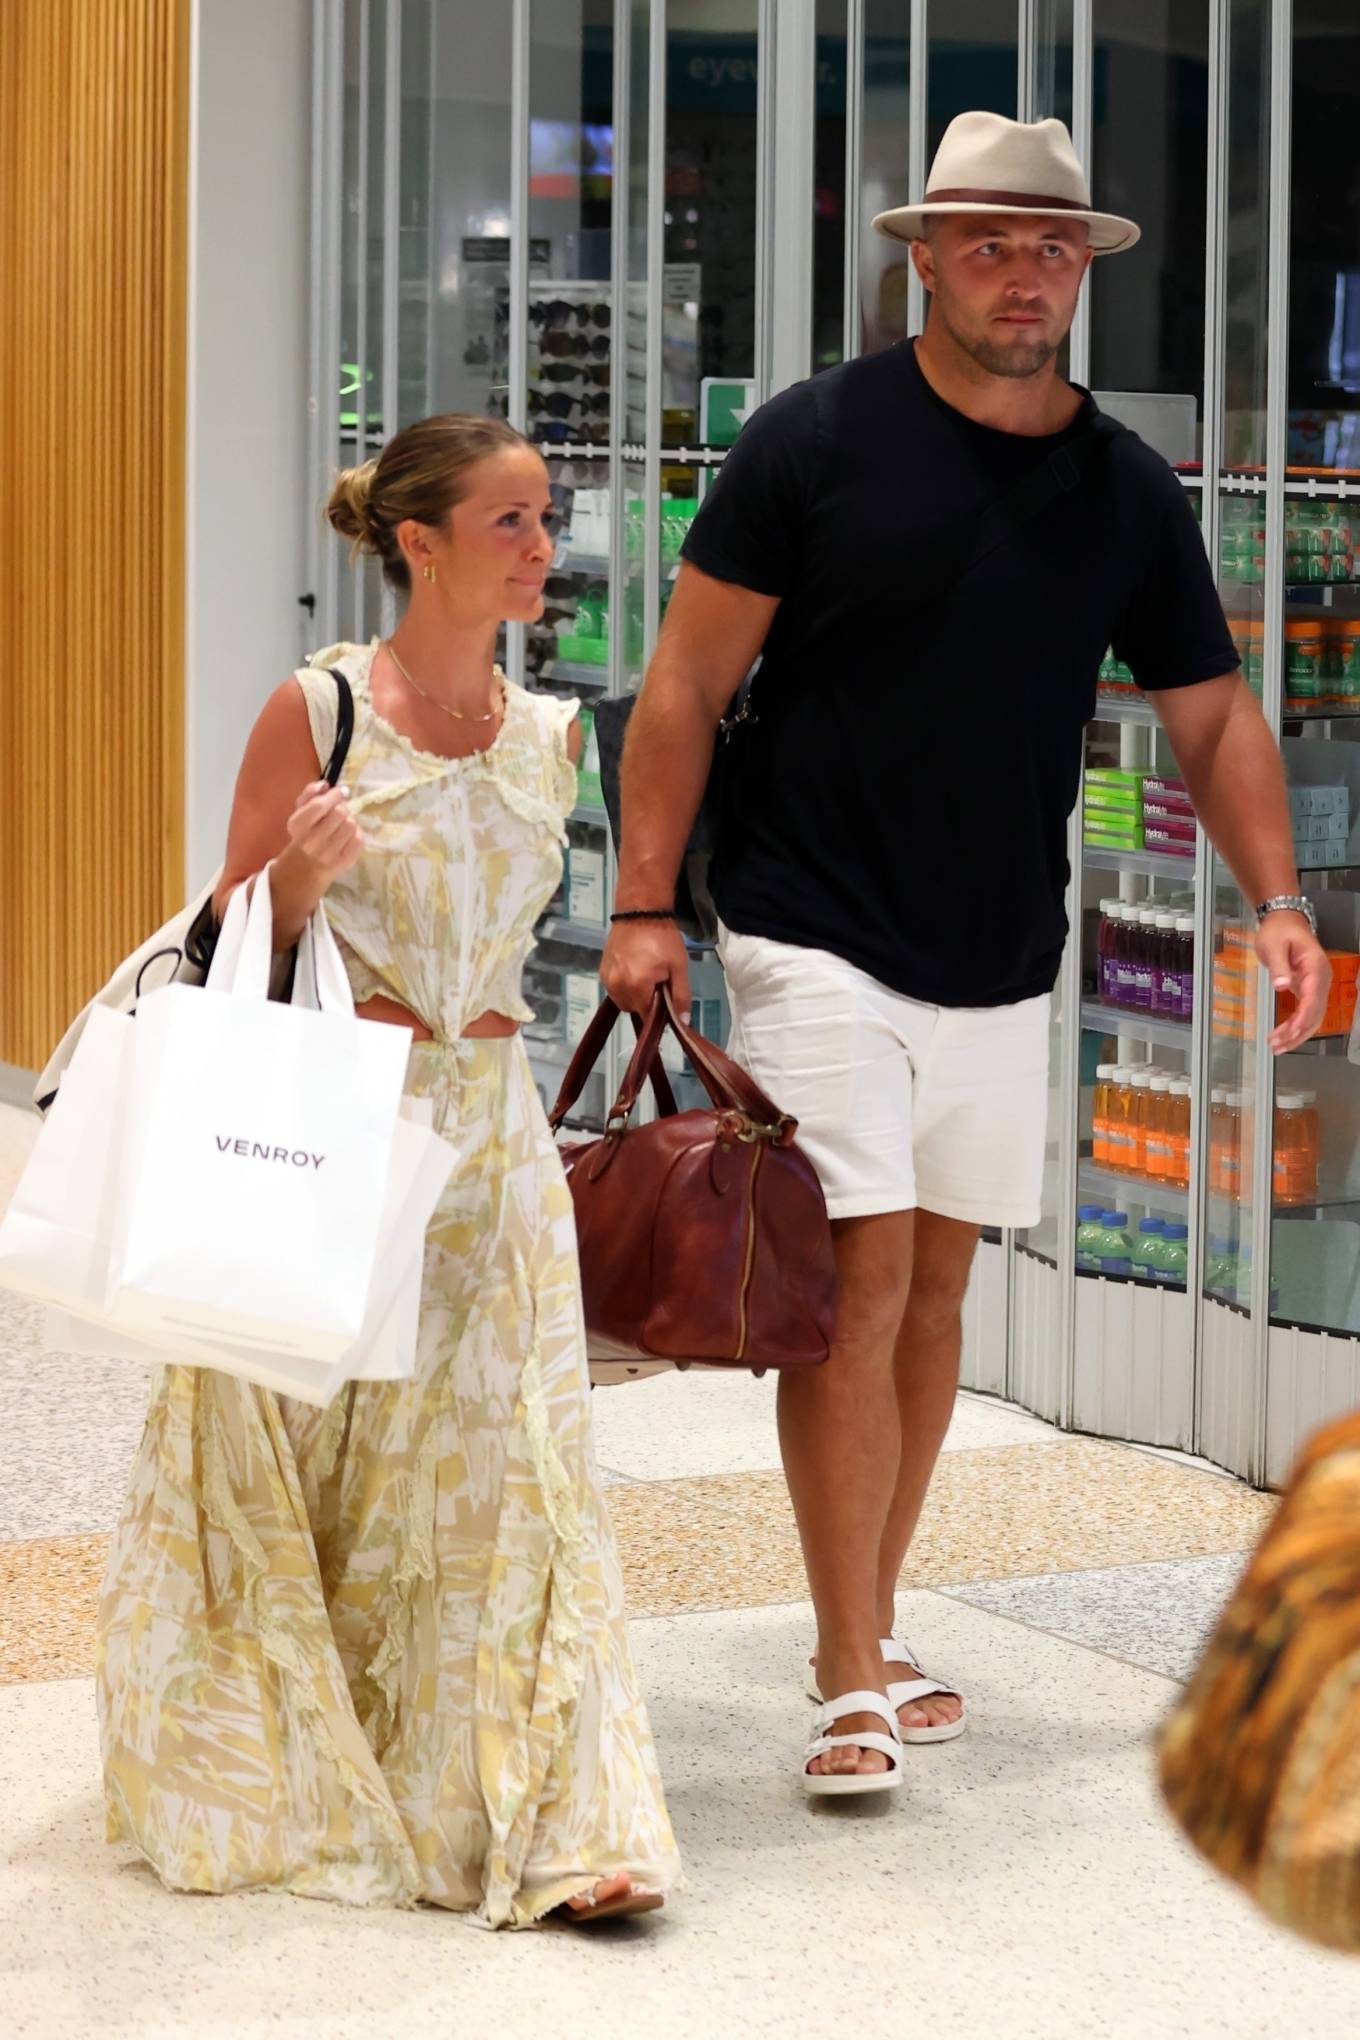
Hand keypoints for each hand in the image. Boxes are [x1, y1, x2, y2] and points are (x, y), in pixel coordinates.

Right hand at [285, 781, 363, 884]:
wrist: (306, 867)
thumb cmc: (305, 833)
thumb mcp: (300, 812)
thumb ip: (310, 794)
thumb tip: (325, 785)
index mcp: (299, 826)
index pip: (320, 805)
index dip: (334, 795)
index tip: (339, 793)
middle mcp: (312, 842)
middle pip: (339, 813)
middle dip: (341, 808)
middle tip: (338, 811)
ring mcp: (329, 854)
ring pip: (351, 825)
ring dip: (349, 820)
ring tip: (341, 825)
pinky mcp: (344, 862)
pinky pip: (359, 839)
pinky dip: (356, 833)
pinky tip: (347, 836)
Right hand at [601, 919, 691, 1014]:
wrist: (640, 913)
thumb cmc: (663, 939)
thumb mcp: (679, 967)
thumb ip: (681, 996)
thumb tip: (683, 1023)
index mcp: (636, 986)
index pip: (647, 1015)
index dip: (659, 1010)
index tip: (666, 996)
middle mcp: (617, 986)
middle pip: (634, 1010)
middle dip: (647, 1001)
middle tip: (657, 980)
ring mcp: (607, 979)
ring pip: (623, 1001)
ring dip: (634, 995)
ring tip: (645, 974)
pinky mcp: (602, 971)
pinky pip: (614, 990)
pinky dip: (624, 986)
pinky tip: (634, 970)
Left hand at [1259, 912, 1330, 1052]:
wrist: (1284, 921)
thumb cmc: (1279, 931)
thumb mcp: (1273, 946)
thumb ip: (1278, 966)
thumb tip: (1281, 985)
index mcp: (1315, 968)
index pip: (1314, 999)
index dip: (1303, 1019)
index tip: (1290, 1032)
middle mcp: (1321, 979)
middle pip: (1315, 1014)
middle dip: (1297, 1032)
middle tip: (1277, 1045)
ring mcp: (1316, 985)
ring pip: (1312, 1017)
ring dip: (1296, 1033)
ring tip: (1277, 1046)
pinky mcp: (1308, 989)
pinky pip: (1306, 1012)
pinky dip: (1295, 1025)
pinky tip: (1283, 1035)